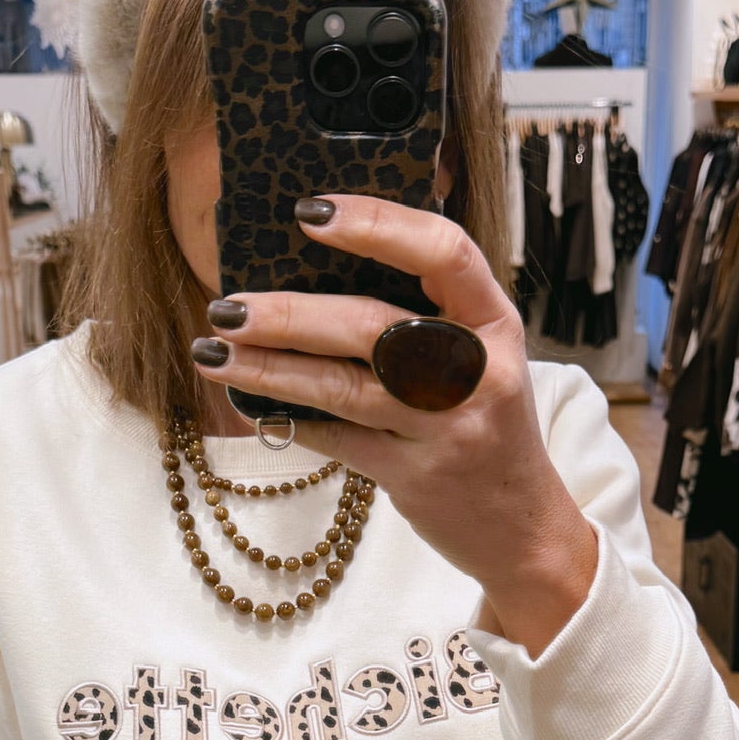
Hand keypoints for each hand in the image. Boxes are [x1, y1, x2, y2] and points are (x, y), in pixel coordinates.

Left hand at [193, 194, 599, 657]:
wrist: (526, 527)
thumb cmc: (489, 426)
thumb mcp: (482, 357)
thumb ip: (429, 313)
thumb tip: (322, 264)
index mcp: (497, 323)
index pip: (444, 252)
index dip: (376, 224)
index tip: (310, 212)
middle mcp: (479, 372)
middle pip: (374, 325)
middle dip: (290, 314)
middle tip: (229, 305)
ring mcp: (447, 429)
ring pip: (343, 387)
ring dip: (269, 368)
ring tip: (212, 351)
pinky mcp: (415, 478)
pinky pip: (337, 441)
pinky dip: (290, 421)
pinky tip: (250, 405)